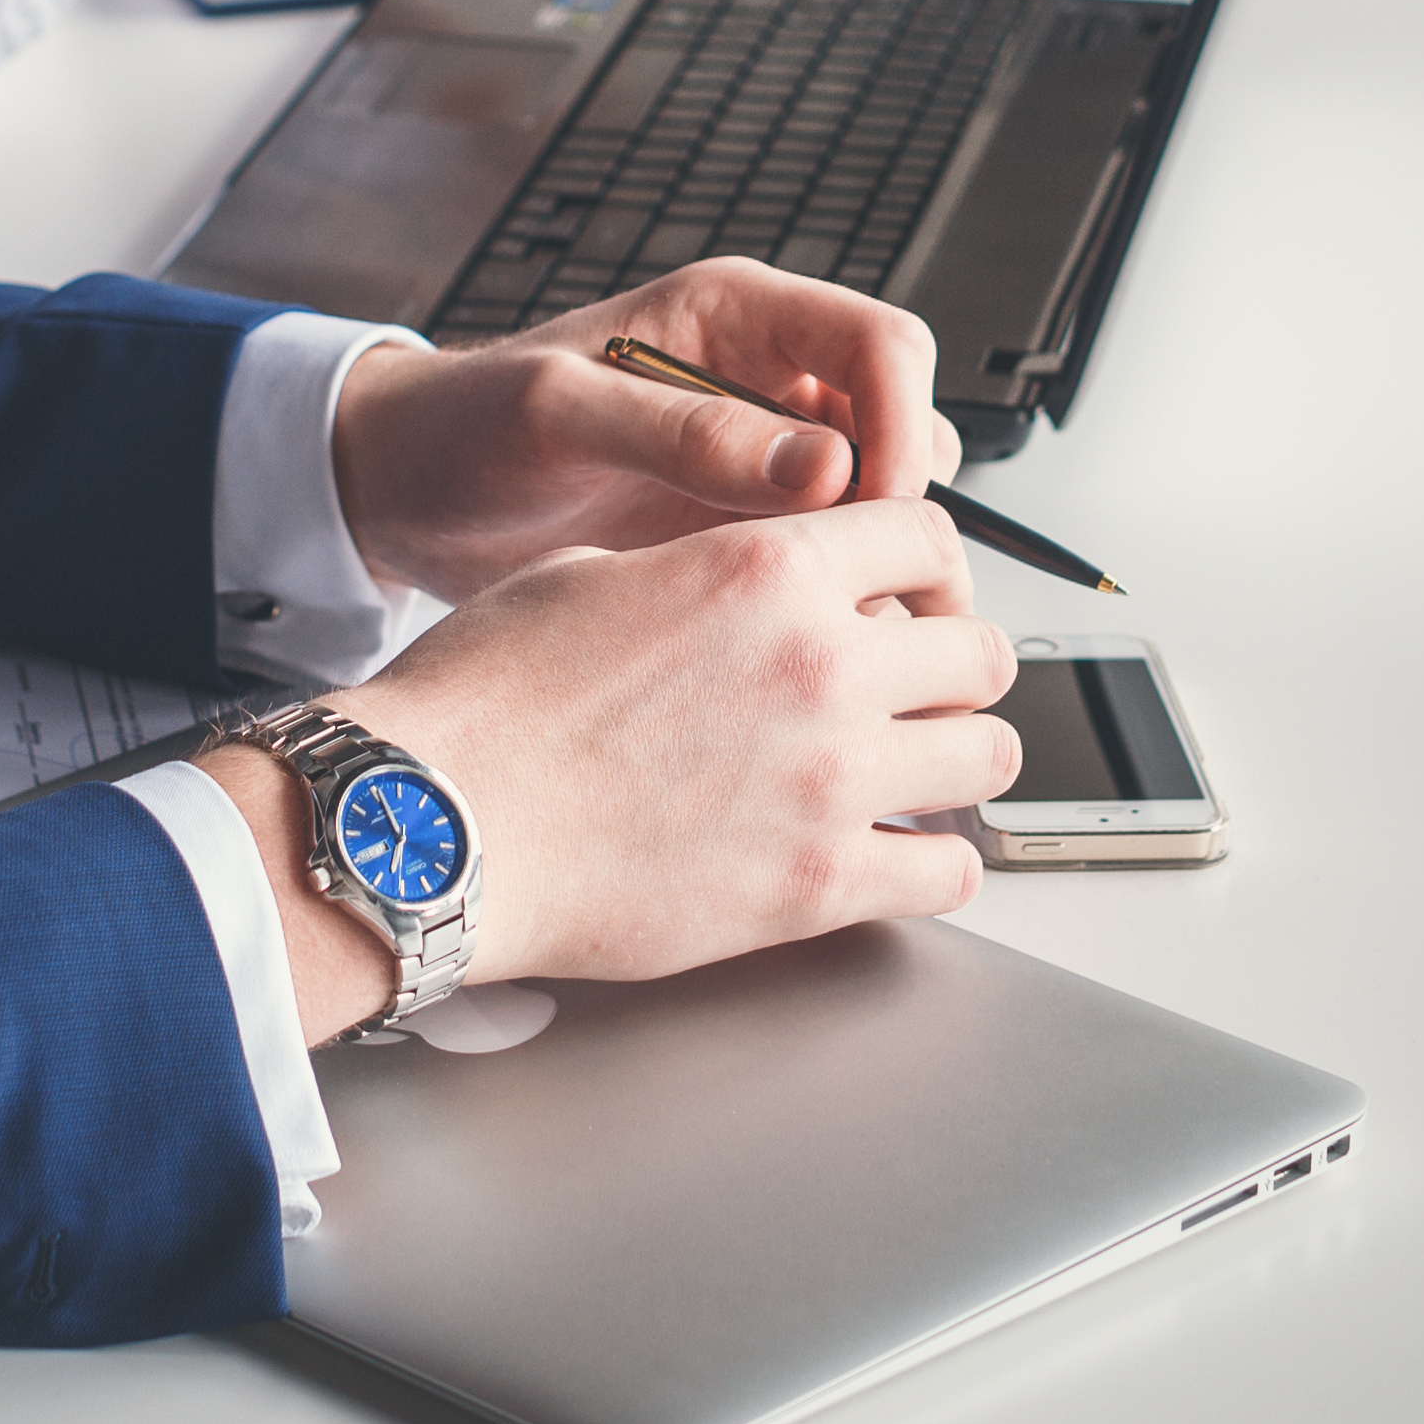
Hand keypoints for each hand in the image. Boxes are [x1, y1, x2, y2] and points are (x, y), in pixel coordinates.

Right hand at [268, 497, 1019, 1005]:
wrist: (435, 825)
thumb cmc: (484, 705)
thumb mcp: (589, 575)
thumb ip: (702, 574)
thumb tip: (738, 587)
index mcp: (767, 569)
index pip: (927, 537)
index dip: (926, 564)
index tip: (914, 594)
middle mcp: (820, 665)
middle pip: (981, 647)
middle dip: (954, 663)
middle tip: (924, 688)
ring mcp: (829, 779)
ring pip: (988, 756)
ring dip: (960, 758)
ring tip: (924, 771)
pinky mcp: (817, 886)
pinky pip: (947, 873)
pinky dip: (940, 866)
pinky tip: (910, 858)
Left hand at [324, 255, 960, 605]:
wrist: (399, 493)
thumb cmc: (460, 425)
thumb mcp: (559, 413)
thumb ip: (686, 430)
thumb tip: (824, 465)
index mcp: (735, 319)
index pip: (882, 347)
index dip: (905, 426)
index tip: (885, 510)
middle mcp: (764, 384)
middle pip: (902, 429)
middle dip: (904, 509)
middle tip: (868, 588)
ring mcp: (757, 463)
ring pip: (877, 506)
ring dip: (874, 564)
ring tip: (829, 626)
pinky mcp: (736, 534)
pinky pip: (823, 566)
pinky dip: (827, 605)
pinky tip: (785, 647)